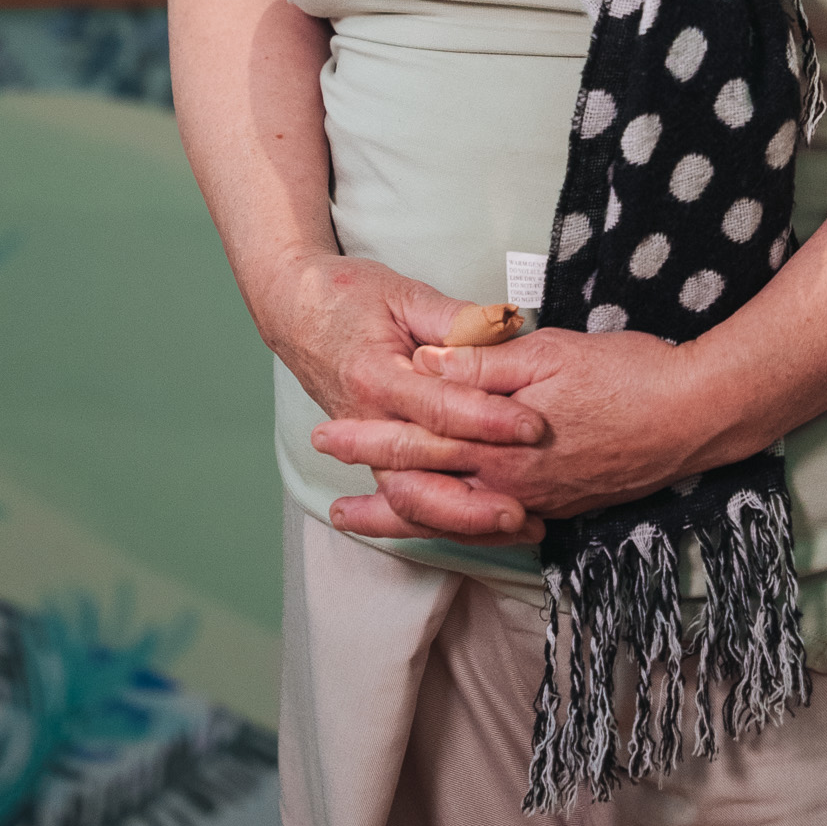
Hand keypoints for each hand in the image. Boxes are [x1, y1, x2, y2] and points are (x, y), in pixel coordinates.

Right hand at [266, 253, 547, 543]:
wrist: (294, 308)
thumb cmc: (349, 295)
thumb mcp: (403, 293)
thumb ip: (454, 317)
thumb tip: (504, 328)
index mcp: (376, 375)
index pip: (438, 407)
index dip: (487, 419)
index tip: (532, 427)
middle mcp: (367, 420)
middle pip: (424, 468)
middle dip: (477, 492)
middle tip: (528, 505)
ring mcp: (366, 446)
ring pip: (412, 500)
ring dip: (464, 520)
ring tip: (517, 527)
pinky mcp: (372, 458)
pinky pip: (407, 500)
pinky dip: (445, 521)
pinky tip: (485, 532)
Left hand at [314, 325, 711, 541]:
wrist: (692, 416)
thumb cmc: (623, 374)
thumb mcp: (547, 353)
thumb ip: (481, 362)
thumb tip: (424, 358)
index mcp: (498, 445)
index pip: (417, 444)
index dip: (369, 439)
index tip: (329, 435)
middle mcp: (511, 486)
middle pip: (426, 497)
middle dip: (375, 497)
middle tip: (331, 504)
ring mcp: (537, 503)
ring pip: (456, 521)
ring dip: (407, 523)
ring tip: (368, 525)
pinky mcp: (561, 506)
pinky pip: (492, 526)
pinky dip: (456, 527)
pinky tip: (446, 523)